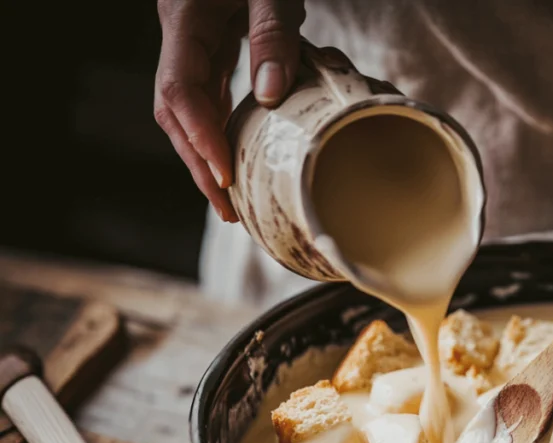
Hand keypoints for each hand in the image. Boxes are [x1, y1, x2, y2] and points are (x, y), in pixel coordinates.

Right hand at [155, 0, 305, 221]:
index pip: (180, 90)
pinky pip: (203, 97)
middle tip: (227, 207)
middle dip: (198, 162)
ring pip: (185, 109)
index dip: (199, 136)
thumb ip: (273, 36)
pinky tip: (232, 158)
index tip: (223, 174)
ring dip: (204, 154)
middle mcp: (179, 36)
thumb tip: (270, 96)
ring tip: (229, 198)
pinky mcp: (206, 47)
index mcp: (186, 20)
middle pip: (175, 110)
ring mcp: (189, 43)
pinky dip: (215, 131)